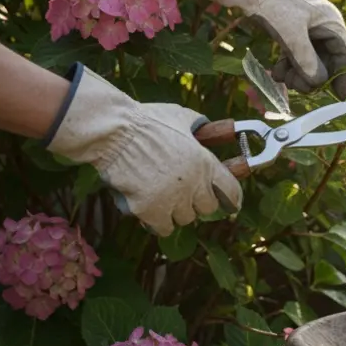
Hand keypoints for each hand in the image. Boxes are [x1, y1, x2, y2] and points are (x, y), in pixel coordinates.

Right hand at [44, 66, 242, 236]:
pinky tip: (149, 209)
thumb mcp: (181, 117)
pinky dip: (157, 222)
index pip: (231, 191)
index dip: (231, 199)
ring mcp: (172, 198)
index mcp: (206, 163)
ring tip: (161, 197)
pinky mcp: (150, 209)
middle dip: (197, 202)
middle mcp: (194, 184)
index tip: (230, 204)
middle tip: (183, 194)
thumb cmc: (146, 121)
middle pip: (207, 209)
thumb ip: (199, 127)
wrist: (114, 131)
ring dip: (175, 211)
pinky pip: (162, 228)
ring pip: (184, 219)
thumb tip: (208, 127)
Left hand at [188, 0, 345, 96]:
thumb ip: (307, 61)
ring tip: (282, 79)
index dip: (343, 76)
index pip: (345, 55)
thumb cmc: (273, 5)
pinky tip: (277, 73)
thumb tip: (318, 83)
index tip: (338, 96)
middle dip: (313, 77)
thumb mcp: (292, 35)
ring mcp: (307, 28)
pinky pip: (297, 53)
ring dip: (298, 73)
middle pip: (327, 60)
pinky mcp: (291, 29)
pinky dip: (289, 65)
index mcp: (330, 22)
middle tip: (299, 88)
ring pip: (310, 59)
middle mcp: (323, 25)